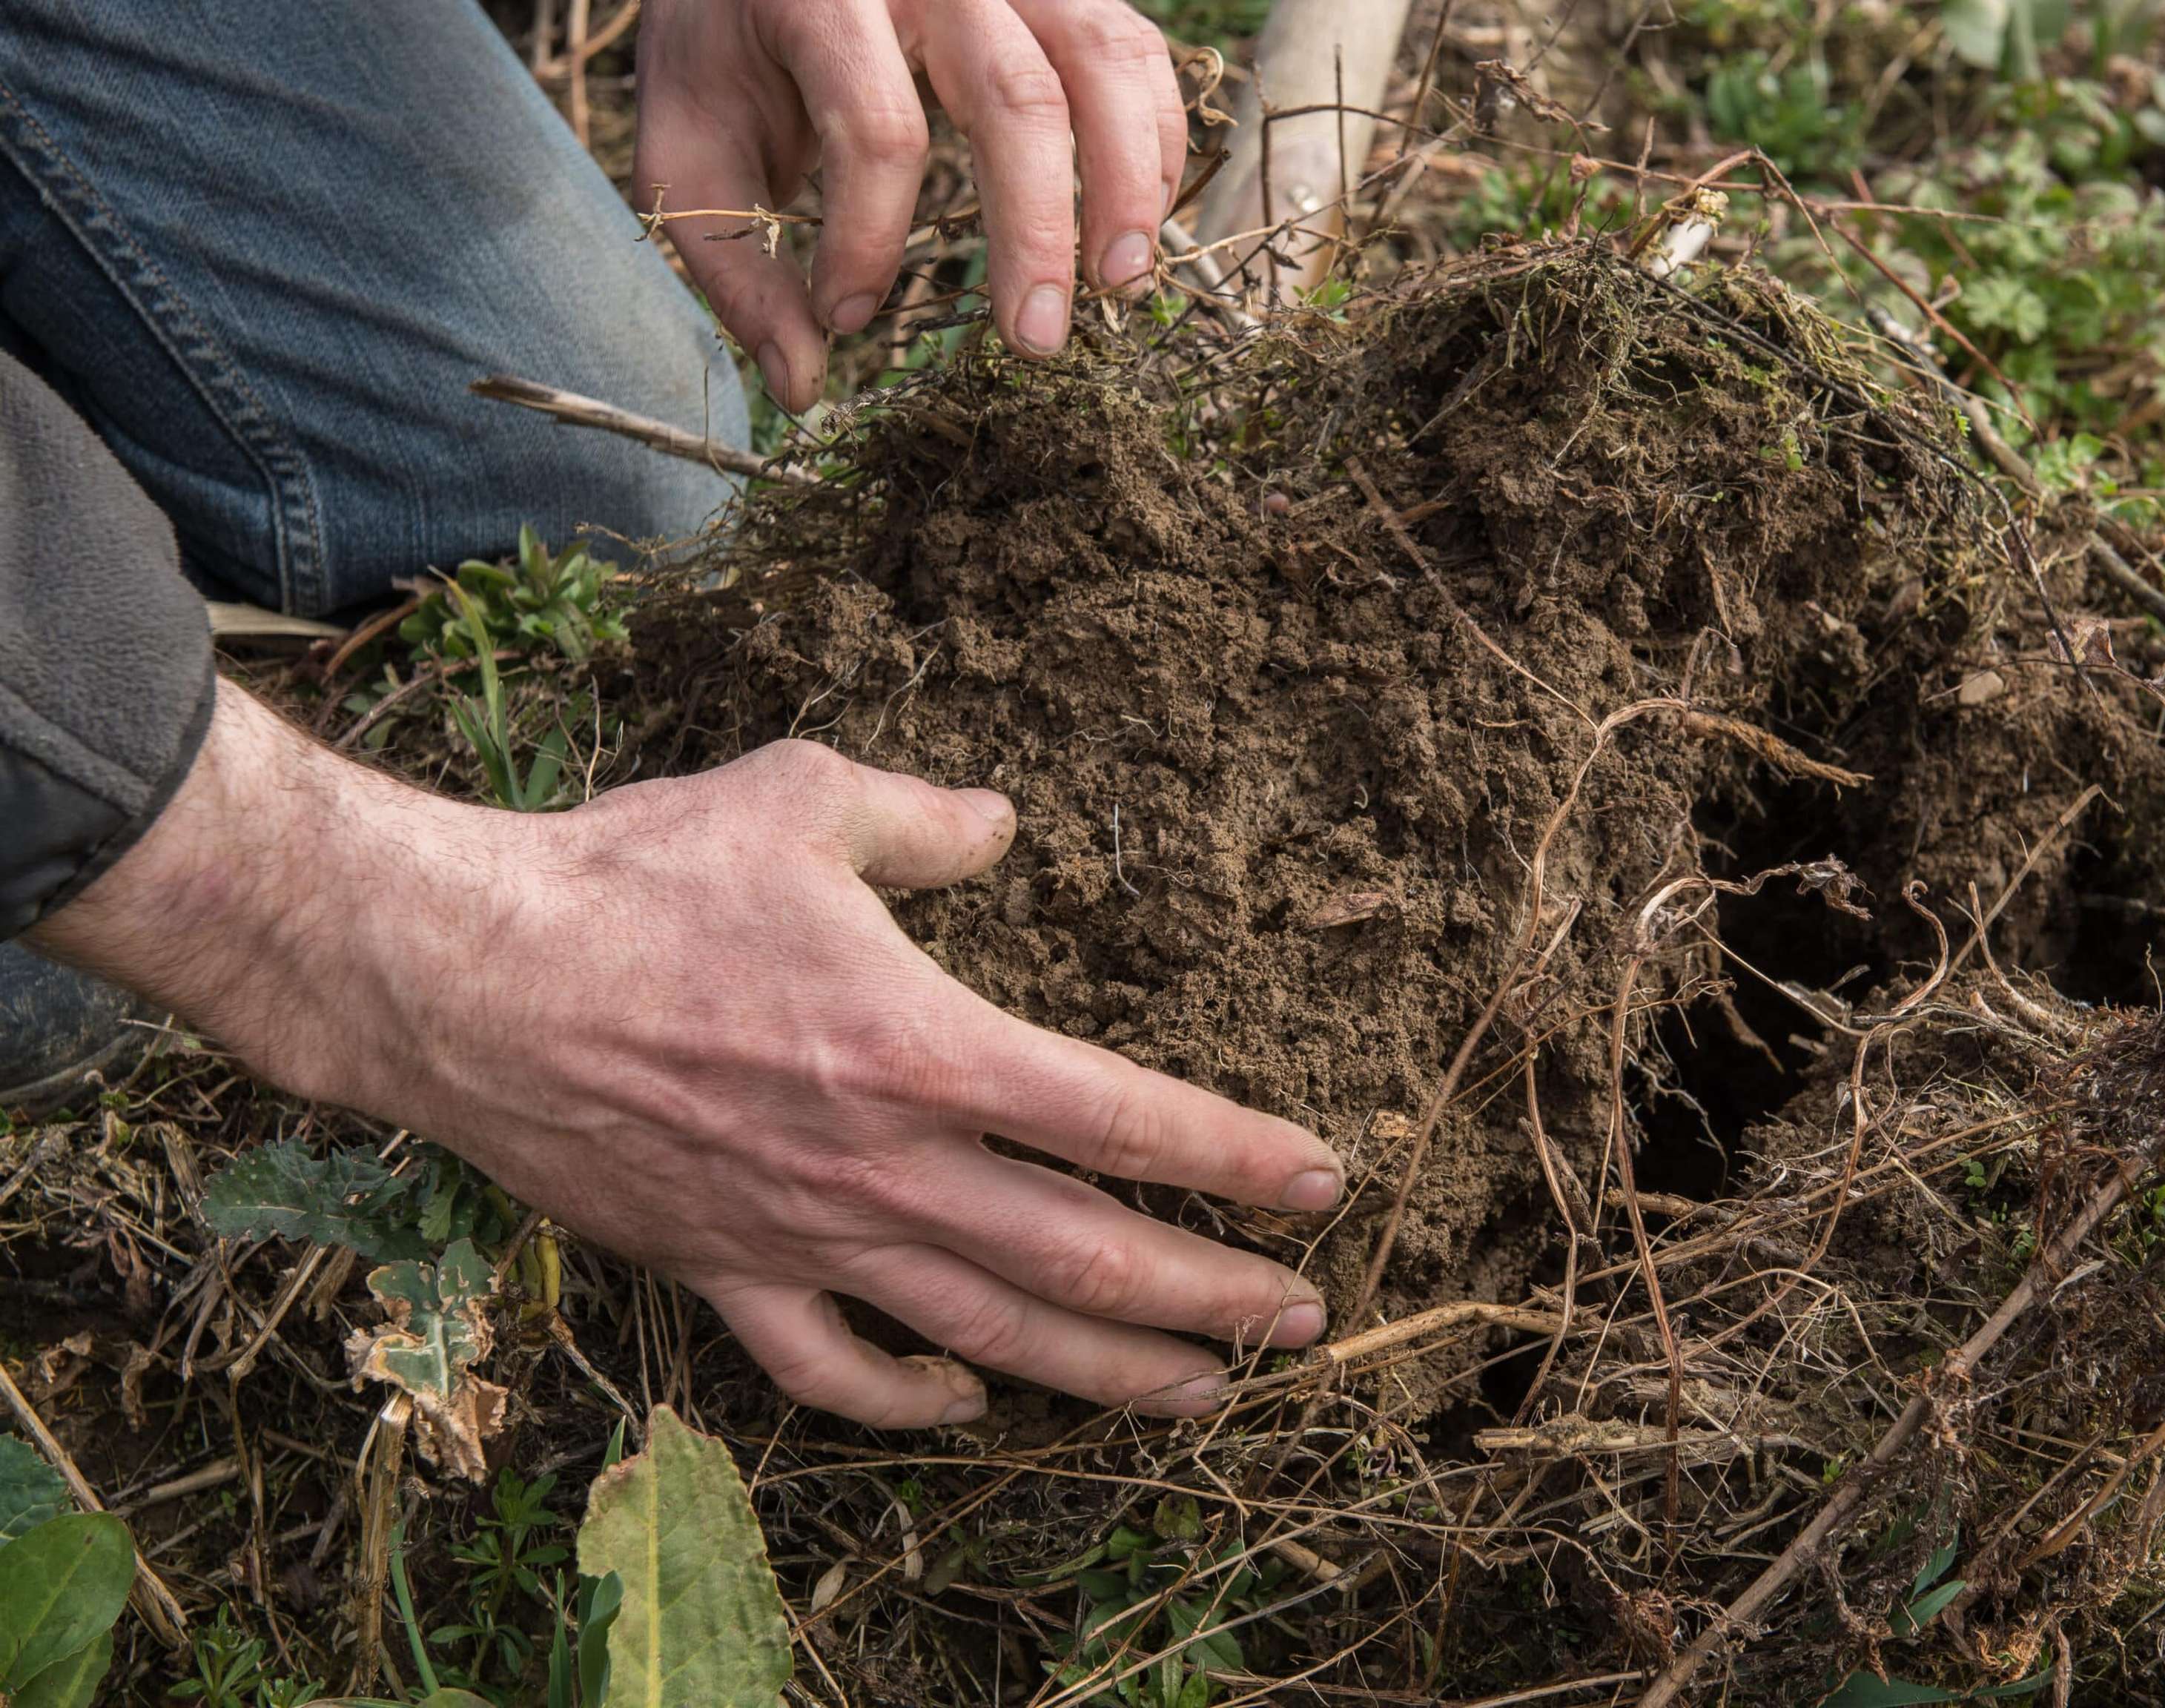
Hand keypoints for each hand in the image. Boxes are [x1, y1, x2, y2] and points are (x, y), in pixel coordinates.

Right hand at [36, 684, 1341, 1426]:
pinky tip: (968, 1406)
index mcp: (924, 1047)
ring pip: (987, 1335)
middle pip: (1084, 1257)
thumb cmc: (638, 876)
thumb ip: (928, 818)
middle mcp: (884, 1164)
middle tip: (1299, 1321)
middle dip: (1209, 1296)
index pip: (1123, 1119)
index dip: (1235, 1158)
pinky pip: (828, 1368)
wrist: (468, 975)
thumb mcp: (803, 797)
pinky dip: (907, 1403)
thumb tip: (1002, 824)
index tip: (1319, 1184)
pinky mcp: (720, 1271)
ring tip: (1200, 1392)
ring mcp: (803, 1235)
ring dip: (1107, 1370)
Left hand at [635, 0, 1188, 409]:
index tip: (846, 316)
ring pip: (1101, 59)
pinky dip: (1153, 137)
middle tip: (1034, 342)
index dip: (870, 237)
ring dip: (1127, 182)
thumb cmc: (725, 54)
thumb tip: (803, 383)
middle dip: (1036, 231)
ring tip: (1120, 286)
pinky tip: (1140, 223)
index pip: (878, 126)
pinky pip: (1133, 48)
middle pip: (1016, 96)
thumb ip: (735, 264)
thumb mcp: (689, 152)